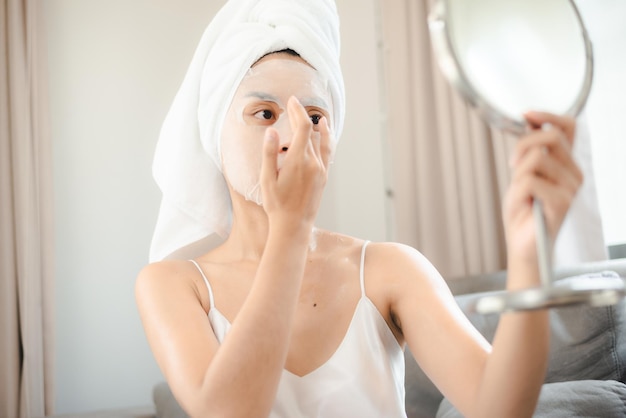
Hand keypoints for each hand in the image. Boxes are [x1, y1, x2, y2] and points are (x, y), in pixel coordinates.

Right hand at [260, 96, 332, 228]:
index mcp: (299, 161)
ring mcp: (321, 170)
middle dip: (302, 117)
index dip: (298, 111)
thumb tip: (272, 131)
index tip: (292, 100)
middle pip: (311, 131)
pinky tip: (325, 134)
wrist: (293, 226)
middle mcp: (314, 163)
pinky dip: (327, 140)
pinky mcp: (324, 177)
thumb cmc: (276, 204)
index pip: (303, 127)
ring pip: (323, 141)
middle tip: (294, 106)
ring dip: (317, 127)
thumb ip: (269, 153)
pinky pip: (328, 152)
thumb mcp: (267, 179)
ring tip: (315, 117)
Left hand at [503, 112, 582, 266]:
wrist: (523, 244)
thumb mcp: (522, 175)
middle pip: (550, 136)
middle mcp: (573, 173)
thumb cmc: (523, 213)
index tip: (526, 114)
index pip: (568, 127)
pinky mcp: (563, 201)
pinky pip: (530, 180)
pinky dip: (518, 191)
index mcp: (566, 164)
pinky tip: (524, 203)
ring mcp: (571, 187)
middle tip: (512, 165)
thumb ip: (530, 152)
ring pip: (537, 158)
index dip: (547, 115)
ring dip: (519, 174)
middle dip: (523, 144)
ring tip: (521, 193)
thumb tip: (528, 123)